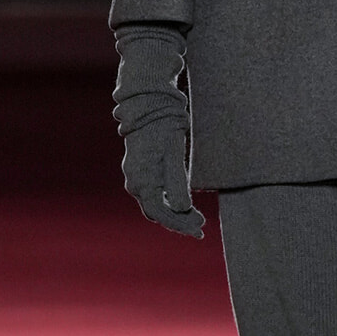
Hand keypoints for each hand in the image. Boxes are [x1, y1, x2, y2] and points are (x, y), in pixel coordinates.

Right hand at [121, 118, 205, 238]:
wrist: (148, 105)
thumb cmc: (163, 129)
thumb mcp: (174, 155)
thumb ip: (176, 183)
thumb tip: (181, 209)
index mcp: (143, 182)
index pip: (162, 214)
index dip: (181, 224)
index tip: (199, 230)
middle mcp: (135, 183)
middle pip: (157, 212)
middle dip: (179, 221)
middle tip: (200, 226)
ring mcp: (135, 177)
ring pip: (154, 204)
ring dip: (174, 213)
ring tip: (195, 217)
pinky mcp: (140, 170)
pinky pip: (153, 194)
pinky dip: (167, 201)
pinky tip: (182, 203)